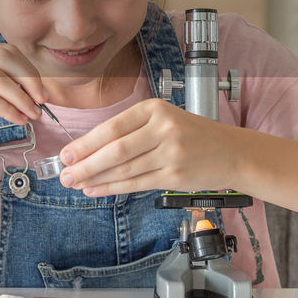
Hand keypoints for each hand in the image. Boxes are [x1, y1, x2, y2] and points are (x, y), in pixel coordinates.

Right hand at [0, 21, 46, 145]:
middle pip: (7, 58)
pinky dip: (8, 110)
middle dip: (31, 80)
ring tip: (34, 114)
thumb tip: (22, 91)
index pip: (5, 50)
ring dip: (23, 98)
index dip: (28, 69)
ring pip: (0, 79)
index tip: (41, 89)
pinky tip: (18, 119)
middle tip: (43, 100)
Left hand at [57, 98, 241, 196]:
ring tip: (76, 183)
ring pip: (124, 169)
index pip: (112, 127)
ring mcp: (171, 154)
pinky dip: (113, 188)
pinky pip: (136, 184)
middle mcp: (163, 129)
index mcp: (155, 109)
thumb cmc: (193, 135)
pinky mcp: (175, 177)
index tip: (66, 154)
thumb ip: (131, 131)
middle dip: (85, 164)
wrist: (231, 152)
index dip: (86, 143)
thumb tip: (88, 148)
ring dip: (95, 179)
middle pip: (115, 150)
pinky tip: (96, 189)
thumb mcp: (164, 119)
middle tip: (65, 173)